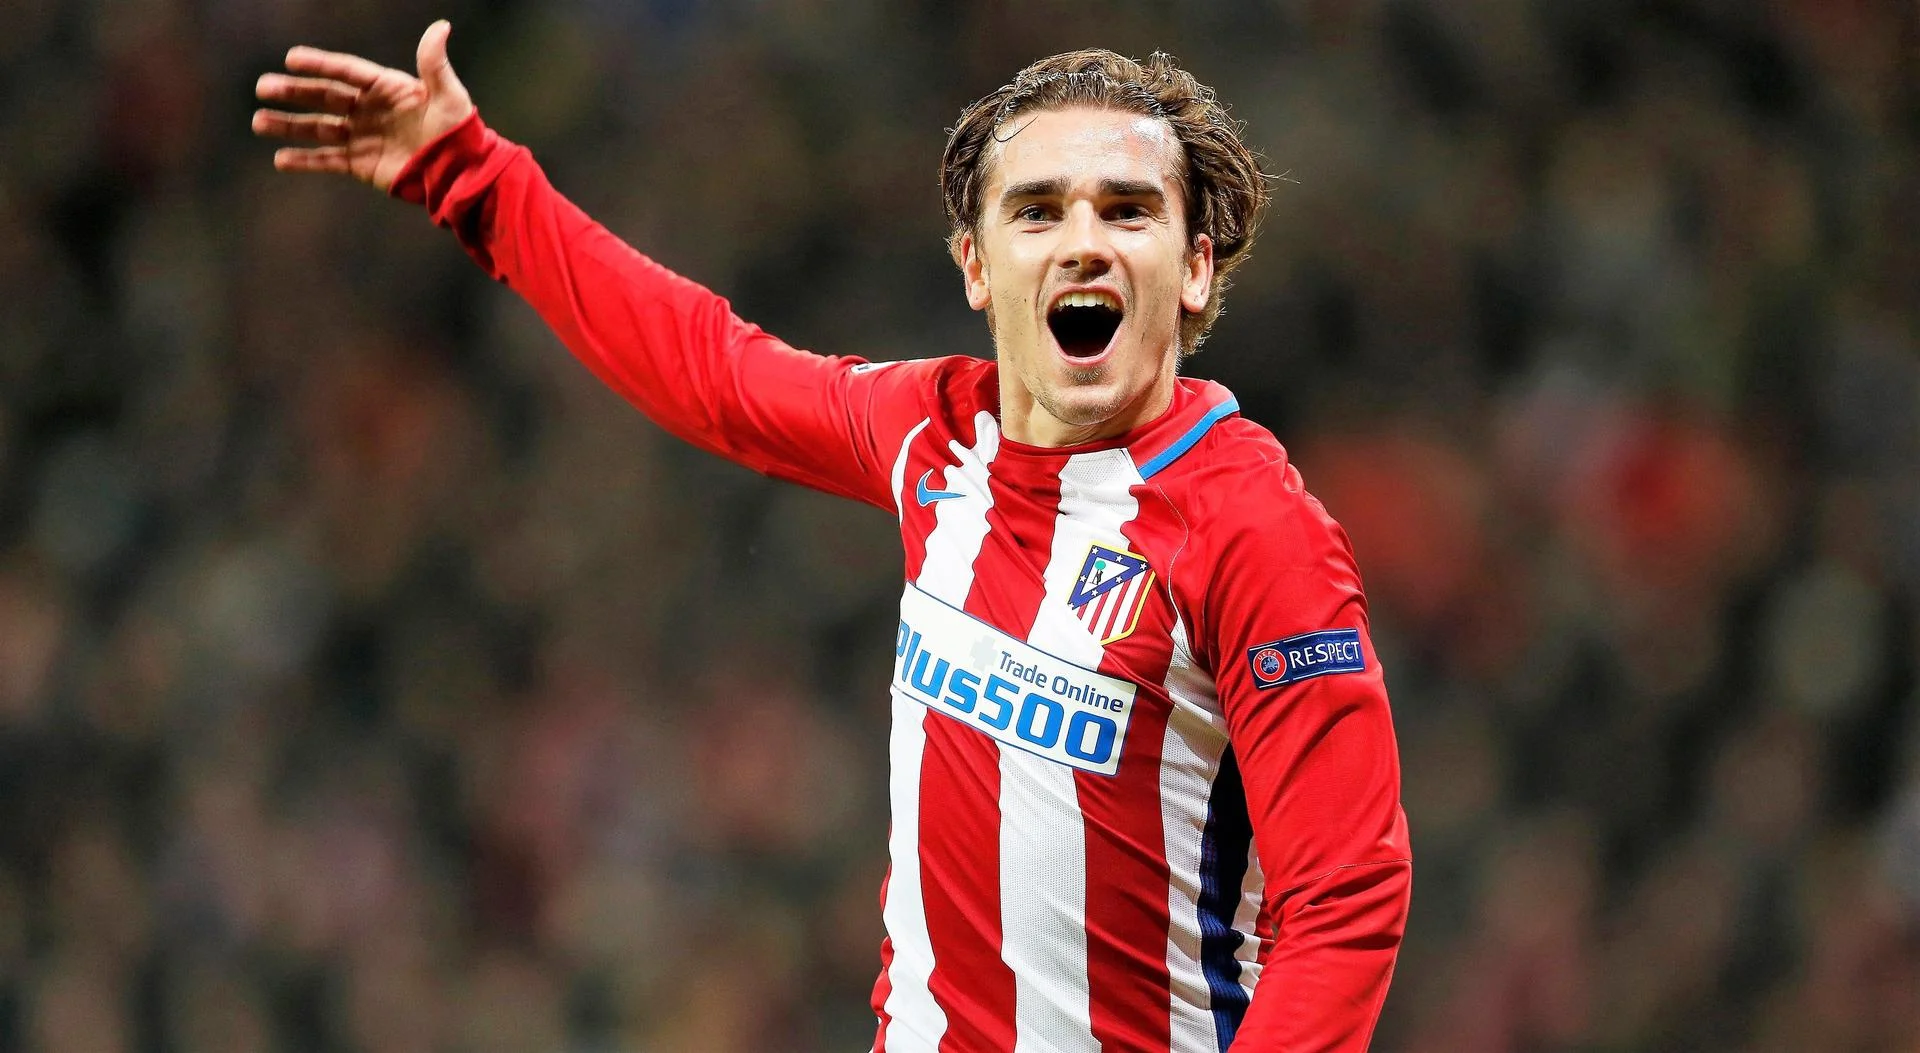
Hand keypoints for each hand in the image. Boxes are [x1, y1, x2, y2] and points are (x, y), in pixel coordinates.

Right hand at [252, 20, 474, 191]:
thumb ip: (434, 63)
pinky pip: (328, 161)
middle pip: (324, 97)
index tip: (292, 58)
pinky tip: (281, 160)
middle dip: (293, 92)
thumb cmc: (458, 131)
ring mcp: (362, 137)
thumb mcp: (449, 95)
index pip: (347, 71)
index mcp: (386, 88)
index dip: (320, 64)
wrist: (461, 172)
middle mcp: (368, 110)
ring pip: (319, 129)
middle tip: (263, 87)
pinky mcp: (361, 164)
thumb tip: (441, 26)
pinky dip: (305, 161)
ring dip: (289, 126)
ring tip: (258, 121)